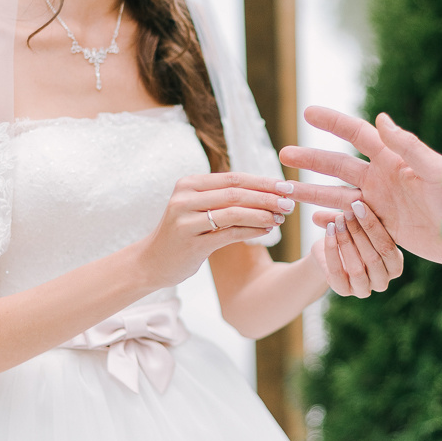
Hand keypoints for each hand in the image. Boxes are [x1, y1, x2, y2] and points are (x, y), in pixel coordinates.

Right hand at [139, 172, 292, 288]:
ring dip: (262, 214)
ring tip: (282, 217)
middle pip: (235, 193)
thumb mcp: (196, 208)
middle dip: (267, 197)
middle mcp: (184, 199)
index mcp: (188, 184)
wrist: (150, 262)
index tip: (286, 185)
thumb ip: (222, 197)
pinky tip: (267, 231)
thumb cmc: (181, 233)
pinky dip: (252, 231)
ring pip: (234, 213)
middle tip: (290, 202)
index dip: (262, 181)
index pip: (233, 178)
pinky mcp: (192, 243)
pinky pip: (229, 234)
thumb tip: (266, 191)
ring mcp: (186, 221)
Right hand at [280, 106, 441, 264]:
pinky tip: (312, 220)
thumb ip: (408, 145)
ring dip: (311, 192)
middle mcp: (382, 179)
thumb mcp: (436, 170)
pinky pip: (349, 223)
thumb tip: (381, 117)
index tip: (308, 112)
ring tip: (286, 190)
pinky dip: (330, 221)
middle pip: (338, 165)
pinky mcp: (382, 228)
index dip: (333, 122)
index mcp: (393, 160)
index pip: (357, 134)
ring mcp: (380, 204)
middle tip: (283, 154)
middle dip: (311, 159)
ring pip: (337, 195)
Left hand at [310, 200, 403, 297]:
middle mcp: (382, 281)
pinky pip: (337, 272)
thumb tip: (362, 194)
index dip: (374, 227)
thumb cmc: (354, 234)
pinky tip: (328, 230)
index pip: (388, 248)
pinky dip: (332, 249)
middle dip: (359, 232)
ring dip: (346, 241)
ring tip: (338, 219)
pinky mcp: (343, 291)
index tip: (361, 205)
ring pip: (357, 268)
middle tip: (348, 210)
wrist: (329, 253)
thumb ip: (364, 214)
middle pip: (374, 258)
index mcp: (395, 266)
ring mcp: (363, 289)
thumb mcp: (362, 224)